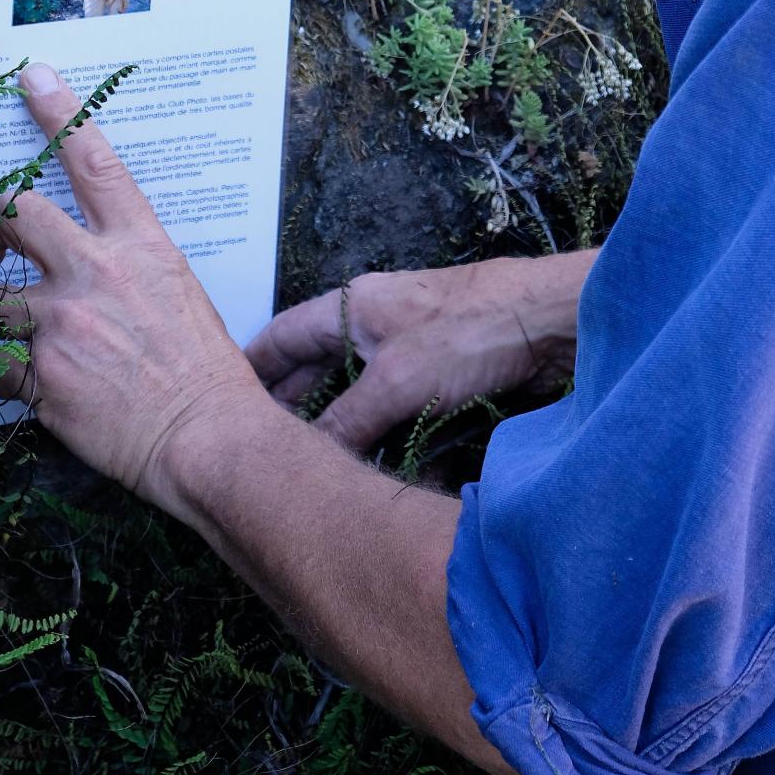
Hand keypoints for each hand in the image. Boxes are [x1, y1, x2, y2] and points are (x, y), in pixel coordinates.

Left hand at [0, 64, 260, 514]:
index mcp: (140, 245)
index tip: (32, 78)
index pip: (94, 162)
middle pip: (14, 215)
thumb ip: (132, 271)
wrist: (207, 437)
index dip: (59, 114)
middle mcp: (94, 272)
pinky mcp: (40, 376)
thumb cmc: (207, 372)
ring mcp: (62, 323)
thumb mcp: (180, 295)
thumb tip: (103, 266)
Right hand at [246, 252, 595, 453]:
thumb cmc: (471, 333)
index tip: (221, 400)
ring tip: (318, 468)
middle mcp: (375, 324)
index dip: (252, 369)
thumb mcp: (396, 382)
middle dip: (296, 409)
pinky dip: (389, 433)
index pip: (282, 335)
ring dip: (346, 428)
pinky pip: (401, 408)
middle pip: (319, 368)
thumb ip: (346, 420)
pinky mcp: (444, 373)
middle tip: (265, 451)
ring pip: (362, 394)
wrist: (553, 322)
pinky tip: (382, 464)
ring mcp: (411, 348)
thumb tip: (305, 458)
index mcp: (351, 306)